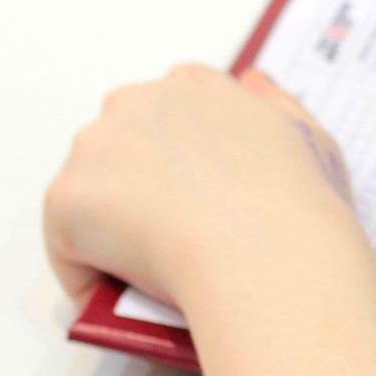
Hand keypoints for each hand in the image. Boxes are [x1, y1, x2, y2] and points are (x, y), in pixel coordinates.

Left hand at [44, 65, 360, 310]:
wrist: (266, 250)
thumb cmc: (296, 202)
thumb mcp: (310, 137)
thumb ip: (275, 105)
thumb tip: (251, 81)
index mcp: (194, 85)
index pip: (166, 116)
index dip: (180, 163)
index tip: (199, 200)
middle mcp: (136, 100)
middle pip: (118, 148)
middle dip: (135, 189)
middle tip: (173, 238)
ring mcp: (95, 147)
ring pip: (89, 195)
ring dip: (110, 228)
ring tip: (152, 269)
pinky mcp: (66, 197)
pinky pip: (67, 246)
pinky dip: (89, 274)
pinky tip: (124, 294)